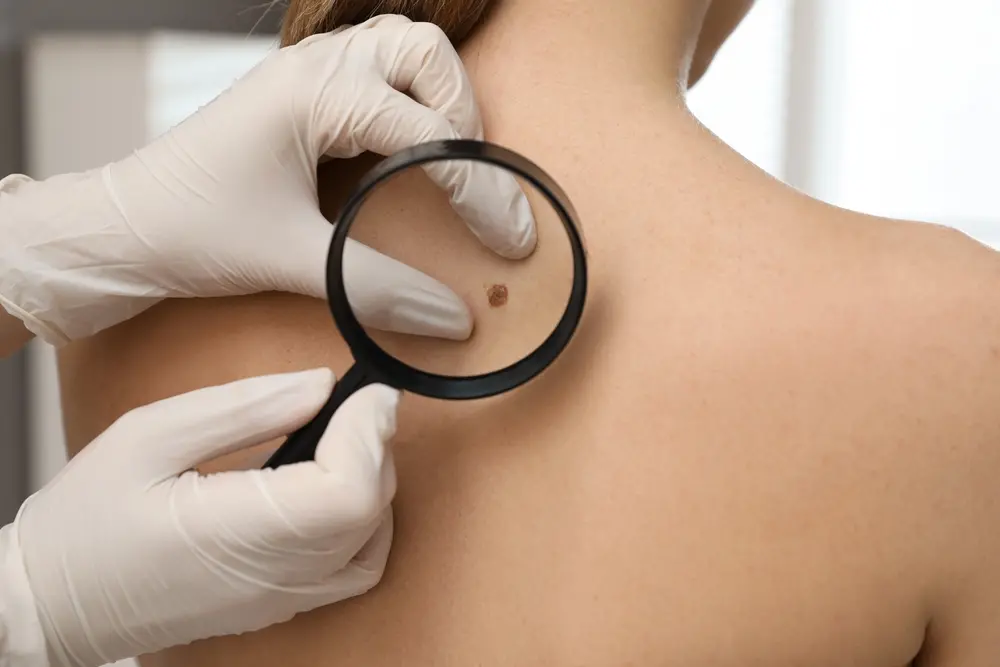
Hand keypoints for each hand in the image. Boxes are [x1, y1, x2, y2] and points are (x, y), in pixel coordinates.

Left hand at [0, 14, 535, 344]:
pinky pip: (378, 75)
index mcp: (314, 94)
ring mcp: (308, 75)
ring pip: (404, 51)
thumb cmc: (190, 231)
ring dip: (442, 99)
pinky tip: (412, 152)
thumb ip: (377, 288)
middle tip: (473, 182)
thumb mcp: (291, 260)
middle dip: (465, 115)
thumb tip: (455, 316)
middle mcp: (316, 68)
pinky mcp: (303, 95)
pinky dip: (412, 104)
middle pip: (425, 54)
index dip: (480, 189)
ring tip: (453, 161)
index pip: (429, 131)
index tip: (509, 240)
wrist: (123, 228)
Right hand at [0, 368, 398, 666]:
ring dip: (373, 483)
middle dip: (374, 445)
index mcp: (234, 532)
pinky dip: (366, 526)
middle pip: (368, 511)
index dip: (369, 434)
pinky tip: (336, 490)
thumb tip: (321, 385)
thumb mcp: (149, 437)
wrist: (51, 603)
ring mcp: (279, 600)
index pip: (347, 493)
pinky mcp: (279, 606)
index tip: (368, 390)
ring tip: (341, 440)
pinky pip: (353, 569)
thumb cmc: (84, 522)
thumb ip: (242, 408)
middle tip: (353, 402)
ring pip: (371, 541)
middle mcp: (270, 577)